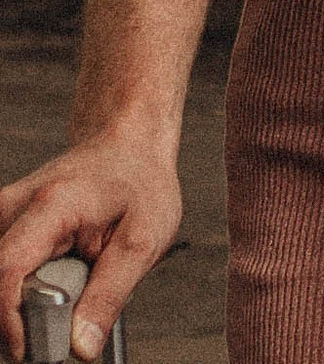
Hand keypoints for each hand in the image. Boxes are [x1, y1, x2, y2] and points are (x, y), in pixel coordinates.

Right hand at [0, 129, 183, 358]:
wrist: (130, 145)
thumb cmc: (140, 182)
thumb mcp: (144, 239)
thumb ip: (109, 296)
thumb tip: (81, 348)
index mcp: (52, 205)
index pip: (7, 272)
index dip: (12, 322)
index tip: (31, 351)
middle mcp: (16, 205)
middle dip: (24, 313)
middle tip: (68, 315)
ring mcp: (5, 212)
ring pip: (0, 278)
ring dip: (25, 298)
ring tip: (69, 282)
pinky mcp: (4, 223)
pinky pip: (5, 269)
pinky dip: (24, 285)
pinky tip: (53, 274)